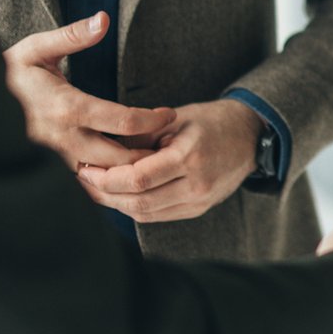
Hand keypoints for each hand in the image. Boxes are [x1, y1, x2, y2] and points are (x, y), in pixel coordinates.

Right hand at [2, 13, 173, 168]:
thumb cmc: (6, 76)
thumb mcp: (35, 48)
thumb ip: (72, 35)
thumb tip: (102, 18)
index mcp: (68, 108)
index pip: (126, 122)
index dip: (154, 120)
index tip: (170, 114)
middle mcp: (64, 140)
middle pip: (123, 158)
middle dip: (150, 152)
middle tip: (170, 141)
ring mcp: (56, 161)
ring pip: (106, 176)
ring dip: (131, 169)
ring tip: (153, 155)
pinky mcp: (49, 173)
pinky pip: (86, 185)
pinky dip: (108, 180)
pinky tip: (122, 170)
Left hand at [78, 98, 264, 223]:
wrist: (250, 136)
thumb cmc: (210, 121)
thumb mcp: (174, 118)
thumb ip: (139, 136)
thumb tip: (100, 150)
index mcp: (190, 157)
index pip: (139, 179)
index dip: (106, 179)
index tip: (85, 168)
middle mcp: (196, 185)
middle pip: (139, 202)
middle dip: (104, 194)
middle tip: (82, 180)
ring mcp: (199, 201)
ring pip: (145, 213)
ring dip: (115, 203)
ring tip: (94, 188)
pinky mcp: (198, 209)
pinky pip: (157, 215)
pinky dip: (134, 207)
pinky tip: (117, 195)